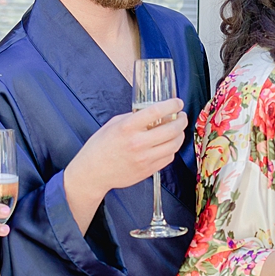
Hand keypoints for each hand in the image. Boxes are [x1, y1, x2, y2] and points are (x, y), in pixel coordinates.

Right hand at [65, 97, 186, 207]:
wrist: (93, 173)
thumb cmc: (101, 146)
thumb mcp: (114, 124)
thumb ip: (134, 117)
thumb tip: (154, 112)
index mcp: (127, 127)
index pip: (156, 111)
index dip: (172, 105)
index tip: (178, 103)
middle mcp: (137, 143)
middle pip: (172, 129)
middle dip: (182, 120)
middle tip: (182, 117)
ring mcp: (144, 158)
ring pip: (174, 145)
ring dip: (180, 135)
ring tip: (178, 130)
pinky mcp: (148, 171)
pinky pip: (168, 157)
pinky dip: (171, 149)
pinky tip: (168, 144)